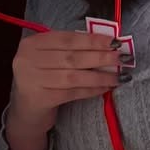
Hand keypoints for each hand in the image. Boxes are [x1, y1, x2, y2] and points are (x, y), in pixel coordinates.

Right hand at [10, 30, 126, 132]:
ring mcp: (32, 80)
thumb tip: (106, 45)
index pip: (67, 39)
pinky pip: (72, 92)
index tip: (114, 41)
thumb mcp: (50, 59)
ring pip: (74, 76)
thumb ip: (70, 50)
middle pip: (72, 56)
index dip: (93, 40)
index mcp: (32, 44)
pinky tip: (105, 88)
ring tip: (119, 76)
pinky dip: (91, 89)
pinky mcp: (40, 99)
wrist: (27, 110)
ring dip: (100, 76)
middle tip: (122, 58)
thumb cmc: (43, 79)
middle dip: (100, 56)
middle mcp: (28, 59)